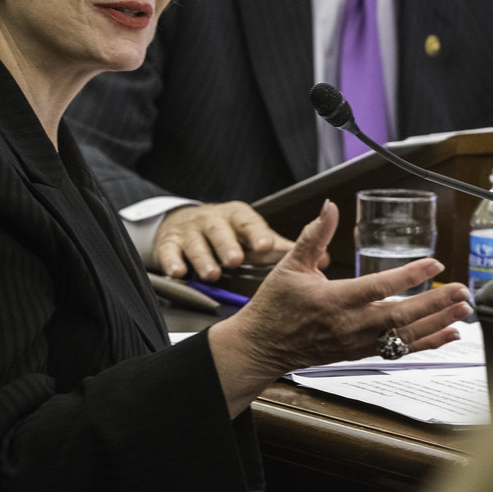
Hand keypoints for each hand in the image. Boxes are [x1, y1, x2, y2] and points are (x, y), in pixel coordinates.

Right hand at [154, 202, 295, 280]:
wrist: (185, 225)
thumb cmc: (228, 234)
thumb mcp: (252, 235)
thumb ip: (283, 249)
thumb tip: (323, 259)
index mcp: (238, 217)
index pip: (249, 223)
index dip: (256, 234)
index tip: (265, 245)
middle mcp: (214, 220)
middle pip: (220, 231)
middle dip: (227, 245)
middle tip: (235, 260)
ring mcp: (190, 231)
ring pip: (196, 242)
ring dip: (203, 258)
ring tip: (211, 274)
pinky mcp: (169, 243)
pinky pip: (169, 252)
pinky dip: (173, 262)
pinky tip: (179, 273)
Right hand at [207, 200, 470, 414]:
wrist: (262, 346)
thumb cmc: (275, 306)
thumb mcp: (291, 265)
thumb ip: (315, 235)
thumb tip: (330, 207)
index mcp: (333, 300)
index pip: (378, 287)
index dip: (409, 276)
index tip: (434, 264)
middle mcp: (349, 326)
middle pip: (400, 317)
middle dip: (434, 304)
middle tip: (461, 291)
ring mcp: (356, 344)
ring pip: (404, 337)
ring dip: (436, 324)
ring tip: (462, 311)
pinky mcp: (359, 354)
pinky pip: (398, 351)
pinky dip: (426, 343)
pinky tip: (448, 335)